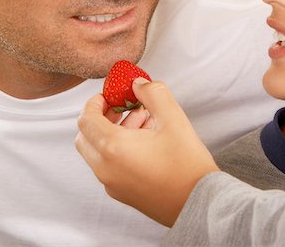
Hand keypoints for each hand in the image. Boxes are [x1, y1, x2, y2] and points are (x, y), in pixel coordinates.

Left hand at [75, 79, 218, 226]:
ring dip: (112, 130)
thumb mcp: (173, 118)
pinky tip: (147, 138)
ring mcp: (112, 183)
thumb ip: (153, 93)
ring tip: (143, 118)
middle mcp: (106, 168)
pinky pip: (109, 165)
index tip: (111, 94)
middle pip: (86, 136)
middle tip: (123, 105)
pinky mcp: (122, 192)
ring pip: (98, 151)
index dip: (95, 101)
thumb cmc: (186, 162)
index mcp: (113, 148)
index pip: (86, 119)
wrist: (198, 202)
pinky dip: (118, 147)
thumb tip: (138, 83)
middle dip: (101, 116)